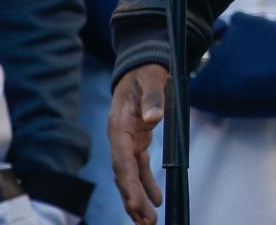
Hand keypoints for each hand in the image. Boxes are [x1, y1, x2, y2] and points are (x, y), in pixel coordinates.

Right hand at [108, 63, 166, 224]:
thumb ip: (153, 99)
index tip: (136, 204)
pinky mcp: (137, 142)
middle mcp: (120, 139)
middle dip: (132, 200)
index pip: (122, 162)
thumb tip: (153, 118)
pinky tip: (156, 200)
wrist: (141, 66)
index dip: (128, 185)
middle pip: (124, 176)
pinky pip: (140, 168)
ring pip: (130, 176)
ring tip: (147, 220)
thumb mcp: (151, 81)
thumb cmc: (145, 73)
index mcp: (119, 127)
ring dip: (139, 198)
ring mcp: (128, 142)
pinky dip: (147, 185)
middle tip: (145, 222)